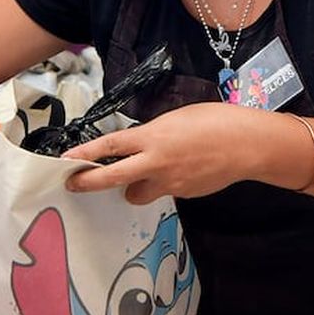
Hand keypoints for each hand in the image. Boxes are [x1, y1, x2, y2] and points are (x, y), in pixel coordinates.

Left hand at [61, 103, 252, 204]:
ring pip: (136, 194)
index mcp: (152, 137)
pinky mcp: (184, 195)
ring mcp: (170, 183)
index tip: (65, 159)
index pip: (109, 146)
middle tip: (73, 184)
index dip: (84, 154)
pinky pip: (163, 193)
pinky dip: (163, 185)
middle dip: (88, 183)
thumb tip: (141, 146)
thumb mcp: (175, 119)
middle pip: (111, 178)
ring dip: (132, 187)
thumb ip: (152, 135)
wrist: (248, 145)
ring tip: (140, 175)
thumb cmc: (215, 121)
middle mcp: (156, 163)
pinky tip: (181, 171)